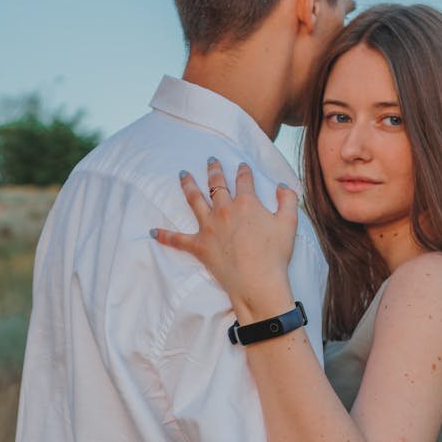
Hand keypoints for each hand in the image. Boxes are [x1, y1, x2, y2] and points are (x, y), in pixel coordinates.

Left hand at [150, 159, 298, 319]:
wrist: (257, 281)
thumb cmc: (275, 255)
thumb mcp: (289, 223)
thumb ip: (288, 200)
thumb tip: (282, 185)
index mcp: (246, 203)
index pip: (244, 180)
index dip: (243, 171)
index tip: (242, 166)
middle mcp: (224, 210)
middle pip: (217, 184)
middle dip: (214, 170)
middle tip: (210, 160)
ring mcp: (209, 227)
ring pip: (194, 200)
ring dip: (188, 185)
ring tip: (182, 174)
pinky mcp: (199, 246)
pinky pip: (177, 239)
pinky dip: (164, 235)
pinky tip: (152, 231)